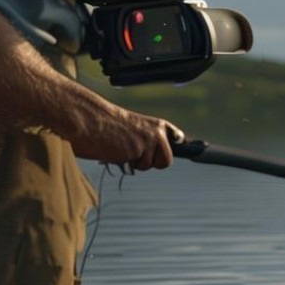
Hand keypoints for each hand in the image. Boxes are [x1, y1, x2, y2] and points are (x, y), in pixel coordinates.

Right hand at [67, 107, 184, 170]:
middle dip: (150, 162)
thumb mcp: (133, 128)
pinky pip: (134, 167)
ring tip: (118, 148)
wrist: (86, 117)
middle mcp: (157, 132)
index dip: (183, 146)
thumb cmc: (104, 123)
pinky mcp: (136, 151)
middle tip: (132, 152)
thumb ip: (147, 139)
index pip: (177, 138)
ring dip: (133, 163)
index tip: (197, 148)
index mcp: (156, 124)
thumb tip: (161, 155)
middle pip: (166, 161)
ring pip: (147, 166)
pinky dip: (123, 163)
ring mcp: (147, 142)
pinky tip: (113, 150)